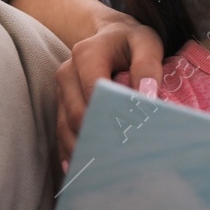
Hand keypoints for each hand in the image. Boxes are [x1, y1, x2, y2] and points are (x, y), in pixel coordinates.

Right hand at [56, 13, 164, 158]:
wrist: (109, 35)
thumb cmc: (131, 42)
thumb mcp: (146, 43)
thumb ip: (148, 66)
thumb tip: (147, 98)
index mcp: (87, 54)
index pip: (93, 90)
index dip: (109, 114)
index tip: (130, 136)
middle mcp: (67, 73)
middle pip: (77, 114)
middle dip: (97, 138)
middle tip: (120, 162)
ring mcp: (61, 92)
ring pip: (65, 128)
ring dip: (83, 150)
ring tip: (103, 173)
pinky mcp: (62, 106)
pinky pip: (62, 133)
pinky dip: (73, 152)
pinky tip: (85, 171)